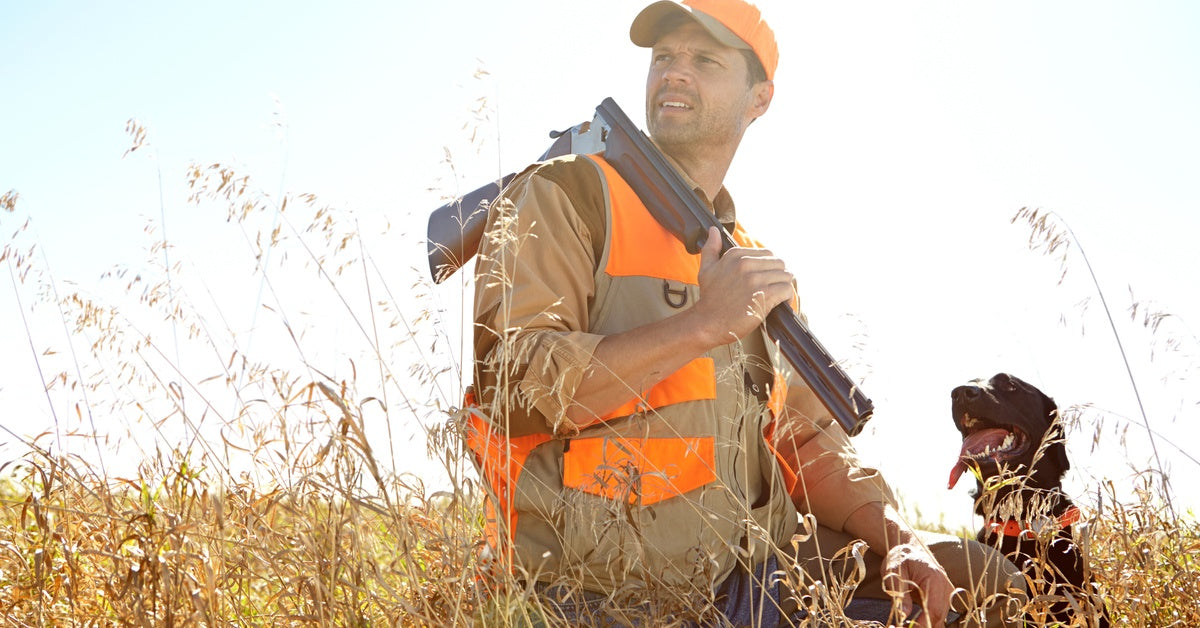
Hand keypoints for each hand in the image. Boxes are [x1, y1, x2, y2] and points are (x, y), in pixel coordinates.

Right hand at [693, 226, 794, 345]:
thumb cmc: (709, 298)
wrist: (707, 322)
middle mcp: (746, 264)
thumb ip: (711, 248)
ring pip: (785, 275)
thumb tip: (713, 231)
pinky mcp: (764, 295)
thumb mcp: (706, 269)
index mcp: (735, 255)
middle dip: (779, 275)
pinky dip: (787, 297)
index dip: (769, 267)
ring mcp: (756, 280)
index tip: (765, 278)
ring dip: (783, 286)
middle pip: (779, 263)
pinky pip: (787, 289)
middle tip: (773, 287)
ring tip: (777, 295)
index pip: (767, 253)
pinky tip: (780, 302)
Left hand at [882, 542, 953, 625]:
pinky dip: (928, 621)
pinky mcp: (945, 596)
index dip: (922, 623)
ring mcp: (948, 592)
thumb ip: (899, 592)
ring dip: (925, 625)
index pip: (933, 609)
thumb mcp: (894, 572)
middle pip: (939, 616)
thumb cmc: (901, 558)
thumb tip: (903, 614)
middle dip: (923, 626)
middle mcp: (946, 586)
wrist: (910, 548)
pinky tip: (914, 622)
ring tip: (907, 625)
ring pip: (941, 618)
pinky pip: (939, 614)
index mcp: (934, 578)